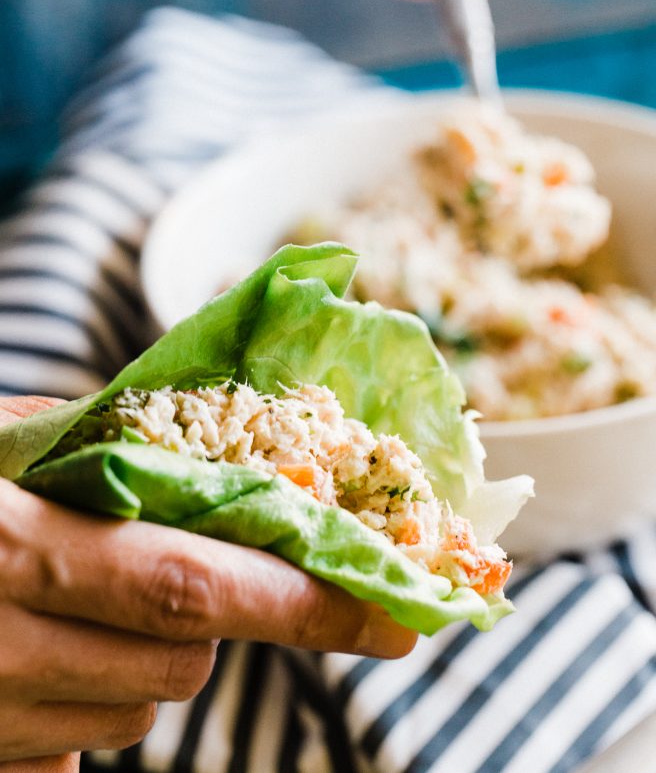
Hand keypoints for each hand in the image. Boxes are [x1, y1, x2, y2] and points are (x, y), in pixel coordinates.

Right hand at [0, 396, 415, 760]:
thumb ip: (103, 447)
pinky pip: (74, 753)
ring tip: (97, 595)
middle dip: (227, 620)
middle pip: (179, 661)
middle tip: (217, 568)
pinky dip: (95, 699)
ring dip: (156, 657)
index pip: (192, 587)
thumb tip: (217, 461)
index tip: (393, 611)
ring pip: (136, 714)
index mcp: (12, 546)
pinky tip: (49, 644)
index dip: (304, 602)